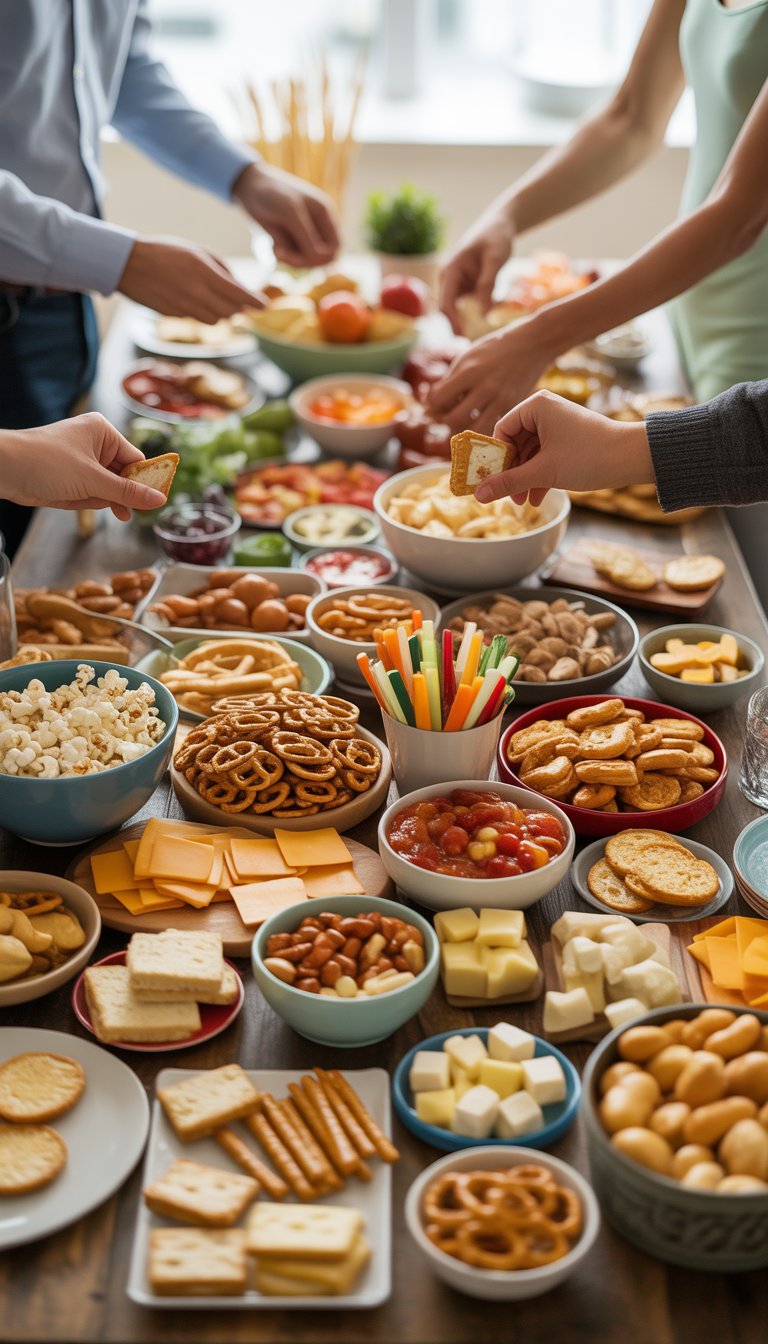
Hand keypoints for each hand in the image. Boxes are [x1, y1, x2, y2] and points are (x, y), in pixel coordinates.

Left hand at [1, 414, 167, 519]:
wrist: (4, 469)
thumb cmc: (46, 462)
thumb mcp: (93, 480)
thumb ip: (127, 492)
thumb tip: (159, 500)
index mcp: (103, 432)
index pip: (136, 459)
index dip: (145, 481)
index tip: (153, 502)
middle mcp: (94, 443)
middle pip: (123, 475)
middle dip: (120, 494)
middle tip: (125, 513)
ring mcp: (81, 460)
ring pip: (106, 487)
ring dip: (99, 499)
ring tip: (82, 498)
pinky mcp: (69, 476)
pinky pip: (89, 492)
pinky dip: (85, 500)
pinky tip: (71, 499)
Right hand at [118, 237, 265, 321]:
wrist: (129, 264)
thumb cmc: (166, 251)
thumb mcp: (197, 250)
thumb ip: (221, 268)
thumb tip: (239, 286)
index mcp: (205, 272)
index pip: (239, 295)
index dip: (256, 302)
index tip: (265, 305)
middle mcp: (197, 293)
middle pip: (231, 311)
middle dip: (239, 307)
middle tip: (242, 299)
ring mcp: (185, 307)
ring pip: (216, 320)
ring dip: (222, 312)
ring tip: (217, 298)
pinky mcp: (175, 315)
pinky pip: (198, 318)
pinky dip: (204, 312)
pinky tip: (196, 298)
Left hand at [233, 162, 339, 268]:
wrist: (248, 186)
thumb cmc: (271, 193)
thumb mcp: (291, 213)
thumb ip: (307, 237)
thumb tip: (319, 259)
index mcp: (324, 214)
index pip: (336, 247)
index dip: (324, 257)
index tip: (304, 257)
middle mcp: (317, 225)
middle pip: (323, 258)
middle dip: (305, 261)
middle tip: (283, 255)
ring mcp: (304, 233)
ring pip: (307, 261)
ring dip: (292, 261)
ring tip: (276, 251)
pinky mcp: (290, 239)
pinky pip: (294, 259)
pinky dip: (284, 258)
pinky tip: (273, 248)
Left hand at [426, 317, 552, 432]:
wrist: (532, 344)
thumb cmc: (495, 349)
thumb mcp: (467, 357)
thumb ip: (448, 380)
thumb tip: (429, 404)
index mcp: (469, 371)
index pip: (437, 400)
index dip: (430, 405)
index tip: (432, 404)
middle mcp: (484, 388)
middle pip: (452, 420)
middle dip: (443, 420)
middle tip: (444, 414)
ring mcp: (500, 400)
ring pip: (472, 429)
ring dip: (462, 428)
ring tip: (460, 419)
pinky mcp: (511, 408)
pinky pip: (490, 427)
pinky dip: (480, 426)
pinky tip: (477, 418)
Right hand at [439, 207, 514, 333]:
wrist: (498, 226)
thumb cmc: (496, 238)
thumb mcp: (495, 260)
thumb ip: (488, 285)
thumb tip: (483, 315)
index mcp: (450, 270)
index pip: (445, 302)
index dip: (451, 322)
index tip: (462, 337)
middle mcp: (448, 279)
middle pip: (447, 310)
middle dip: (457, 327)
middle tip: (472, 346)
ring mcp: (455, 284)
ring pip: (457, 310)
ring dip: (466, 322)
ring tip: (480, 337)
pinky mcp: (464, 288)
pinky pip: (467, 306)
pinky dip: (476, 313)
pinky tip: (488, 318)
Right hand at [473, 390, 652, 506]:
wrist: (632, 457)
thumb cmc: (588, 456)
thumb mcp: (543, 472)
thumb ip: (508, 482)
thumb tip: (478, 494)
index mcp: (536, 406)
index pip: (501, 430)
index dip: (494, 458)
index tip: (489, 480)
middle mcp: (545, 410)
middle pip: (514, 443)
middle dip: (511, 472)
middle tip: (507, 496)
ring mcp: (557, 424)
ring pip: (529, 453)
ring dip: (525, 478)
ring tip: (523, 502)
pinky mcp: (568, 438)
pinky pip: (544, 456)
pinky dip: (539, 476)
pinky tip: (537, 498)